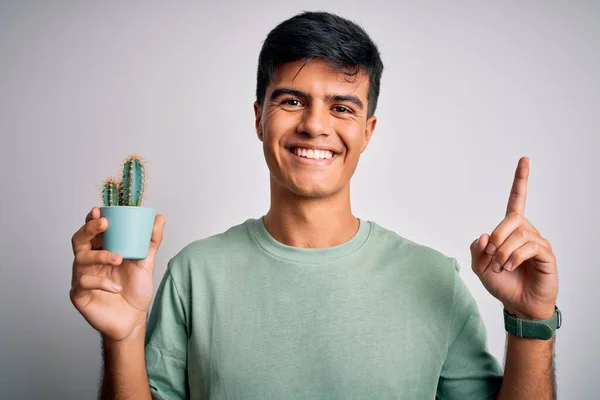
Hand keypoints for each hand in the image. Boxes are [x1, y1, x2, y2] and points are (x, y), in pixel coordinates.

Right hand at [70, 206, 165, 340]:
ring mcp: (81, 277)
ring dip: (100, 256)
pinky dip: (102, 283)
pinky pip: (84, 283)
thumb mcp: (146, 262)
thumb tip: (159, 217)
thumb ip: (151, 240)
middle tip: (105, 224)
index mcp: (101, 250)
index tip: (100, 210)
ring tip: (118, 259)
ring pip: (80, 260)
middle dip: (89, 229)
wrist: (133, 319)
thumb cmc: (135, 289)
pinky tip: (116, 287)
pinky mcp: (79, 294)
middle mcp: (88, 261)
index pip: (92, 230)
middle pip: (79, 240)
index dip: (92, 219)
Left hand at [470, 157, 557, 319]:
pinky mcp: (546, 255)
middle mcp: (526, 232)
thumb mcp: (479, 267)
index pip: (517, 200)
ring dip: (504, 251)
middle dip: (497, 236)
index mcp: (510, 230)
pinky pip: (530, 246)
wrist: (518, 305)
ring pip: (519, 233)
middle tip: (491, 255)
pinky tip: (510, 267)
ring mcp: (537, 242)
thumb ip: (476, 250)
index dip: (520, 180)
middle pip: (512, 218)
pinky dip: (514, 256)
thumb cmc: (502, 284)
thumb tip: (484, 234)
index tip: (524, 159)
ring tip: (501, 266)